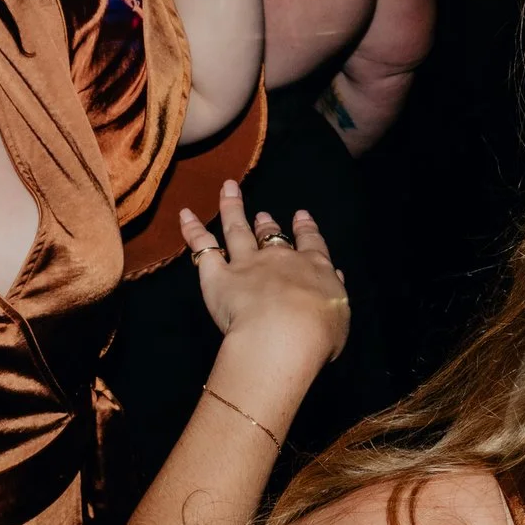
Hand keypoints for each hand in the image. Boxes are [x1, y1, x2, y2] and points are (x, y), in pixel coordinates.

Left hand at [180, 181, 349, 367]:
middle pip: (271, 236)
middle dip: (266, 224)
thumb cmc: (318, 334)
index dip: (305, 229)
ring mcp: (246, 264)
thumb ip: (335, 293)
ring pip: (237, 230)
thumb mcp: (339, 315)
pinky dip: (192, 230)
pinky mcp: (217, 276)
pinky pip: (203, 247)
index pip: (311, 244)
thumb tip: (336, 275)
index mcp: (314, 269)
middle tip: (262, 215)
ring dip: (232, 207)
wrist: (284, 334)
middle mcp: (279, 260)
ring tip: (228, 189)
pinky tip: (184, 215)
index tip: (301, 216)